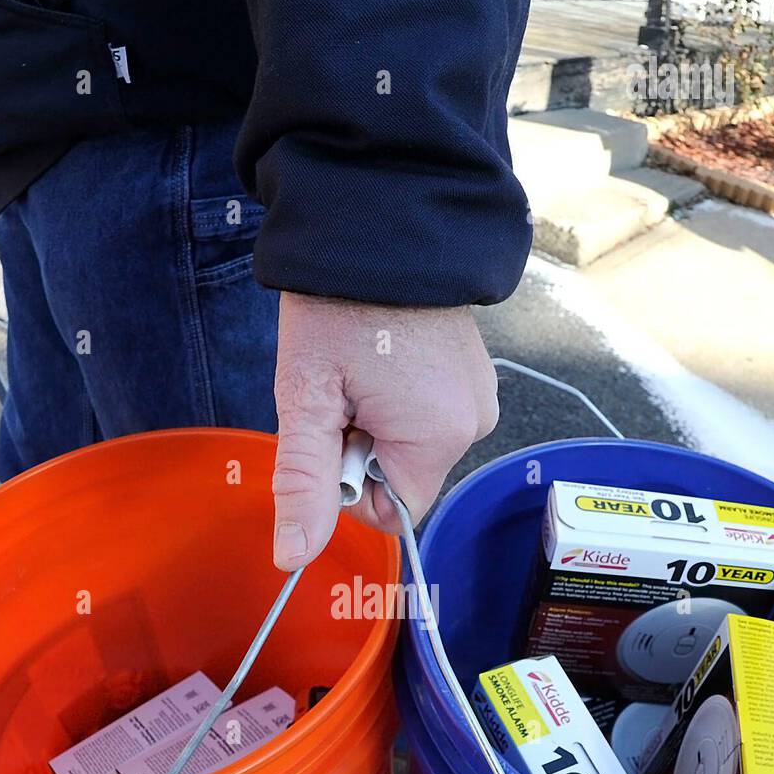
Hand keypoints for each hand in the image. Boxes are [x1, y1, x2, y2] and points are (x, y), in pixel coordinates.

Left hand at [270, 292, 498, 569]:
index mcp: (439, 439)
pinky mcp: (474, 372)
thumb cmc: (338, 306)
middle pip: (402, 477)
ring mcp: (480, 394)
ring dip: (378, 420)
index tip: (333, 428)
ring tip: (363, 364)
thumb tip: (294, 558)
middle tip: (342, 388)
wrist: (379, 216)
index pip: (391, 513)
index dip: (348, 486)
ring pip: (413, 445)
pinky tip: (383, 353)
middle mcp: (473, 424)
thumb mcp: (307, 399)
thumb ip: (304, 484)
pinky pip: (429, 413)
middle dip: (362, 446)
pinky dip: (399, 396)